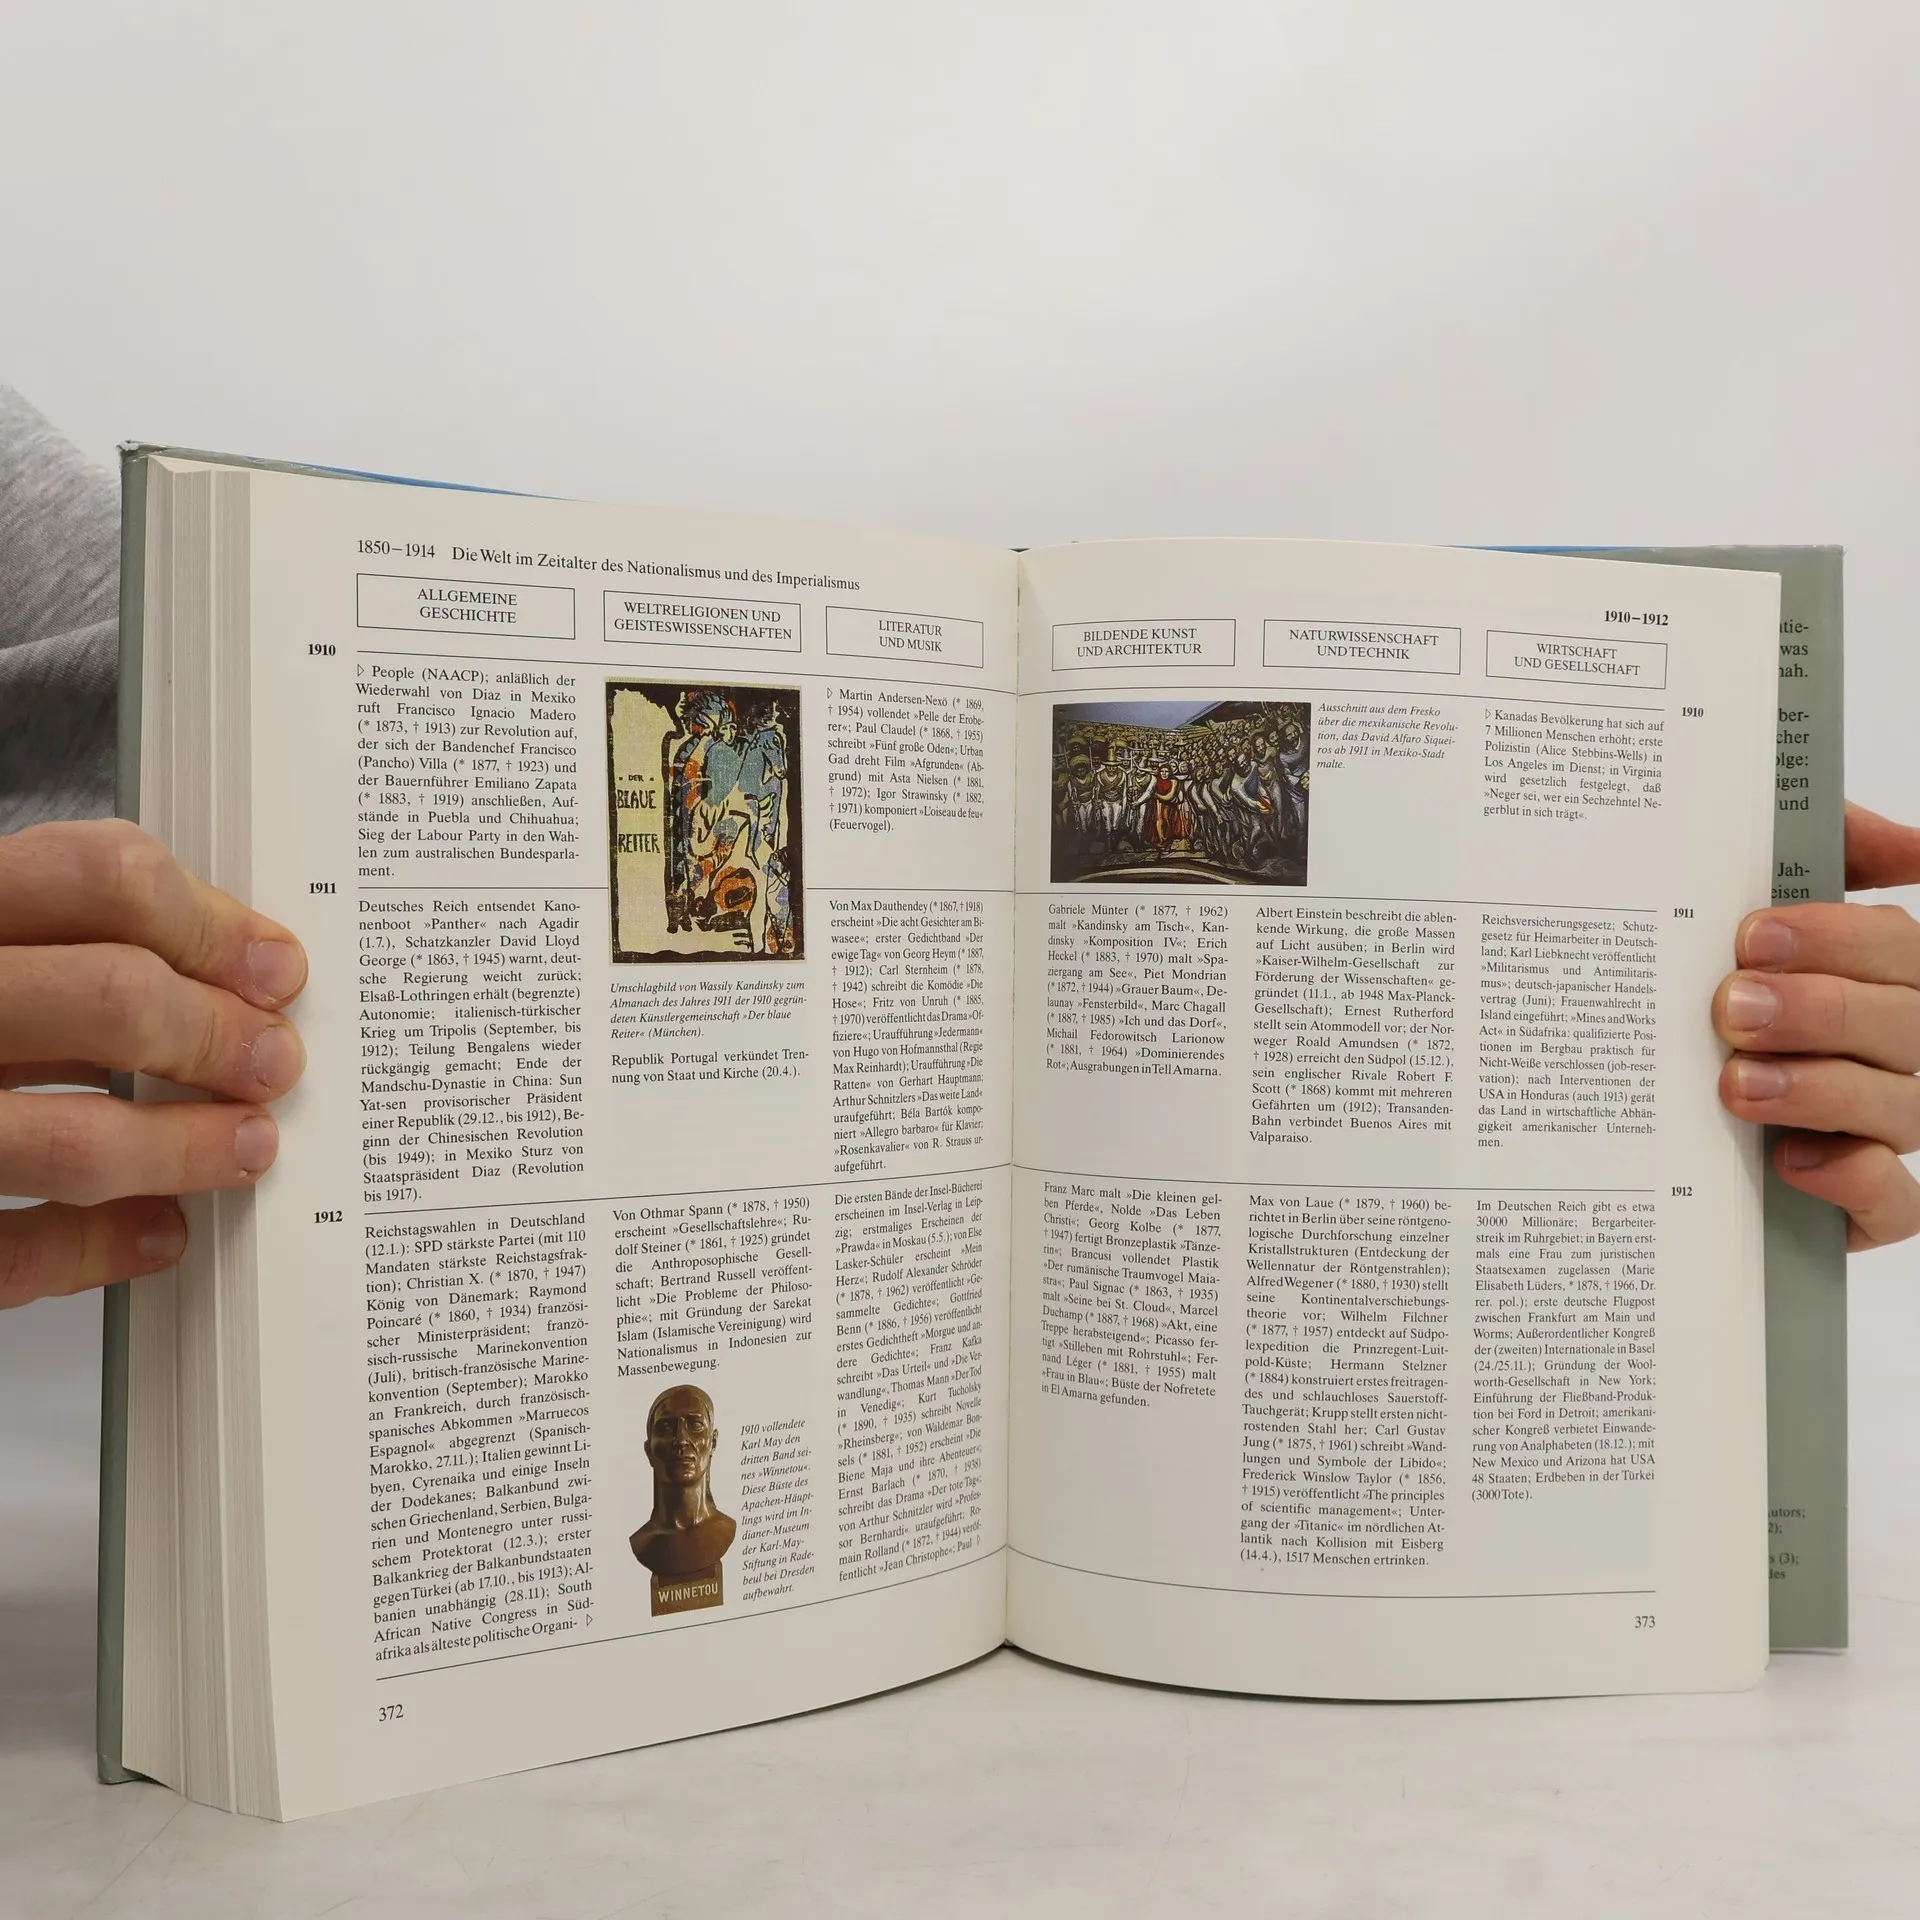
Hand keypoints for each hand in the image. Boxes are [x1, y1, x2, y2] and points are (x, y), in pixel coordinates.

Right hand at [0, 820, 306, 1306]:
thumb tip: (230, 975)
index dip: (211, 923)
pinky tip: (156, 1233)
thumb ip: (53, 944)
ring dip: (181, 1149)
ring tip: (244, 1148)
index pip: (95, 875)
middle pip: (108, 998)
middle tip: (272, 1064)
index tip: (275, 969)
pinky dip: (94, 1248)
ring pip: (68, 1138)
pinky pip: (5, 1252)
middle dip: (217, 1038)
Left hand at [1715, 802, 1919, 1249]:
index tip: (1749, 936)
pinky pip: (1896, 1203)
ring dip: (1821, 1090)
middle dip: (1820, 1011)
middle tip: (1732, 1008)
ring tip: (1736, 1083)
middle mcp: (1891, 1052)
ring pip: (1903, 1109)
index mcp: (1873, 978)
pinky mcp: (1859, 1204)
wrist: (1612, 1111)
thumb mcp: (1734, 904)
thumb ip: (1817, 848)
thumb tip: (1907, 843)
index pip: (1898, 949)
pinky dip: (1855, 1181)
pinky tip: (1790, 1159)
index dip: (1836, 938)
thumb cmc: (1696, 988)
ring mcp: (1880, 1128)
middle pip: (1906, 1025)